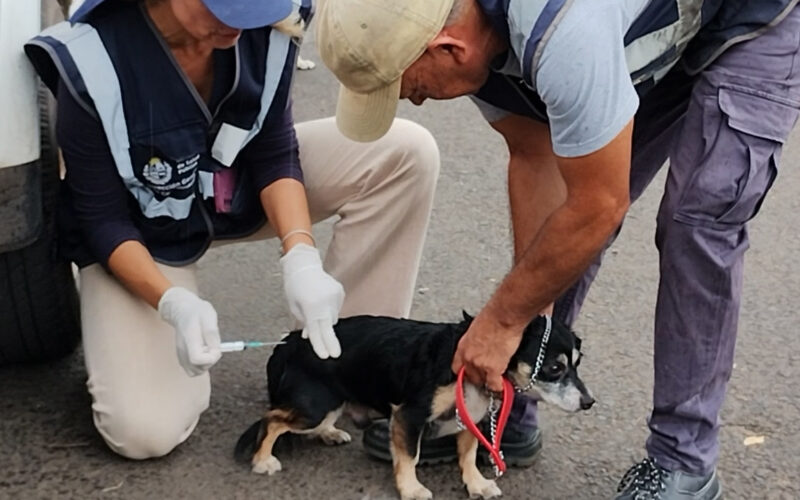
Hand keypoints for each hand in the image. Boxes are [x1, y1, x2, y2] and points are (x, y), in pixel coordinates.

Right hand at [158, 287, 221, 376]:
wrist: (182, 310)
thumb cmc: (198, 312)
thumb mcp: (209, 316)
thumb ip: (212, 334)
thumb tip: (216, 350)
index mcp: (189, 338)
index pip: (197, 358)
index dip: (211, 357)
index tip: (216, 347)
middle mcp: (182, 349)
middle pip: (197, 368)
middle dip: (210, 361)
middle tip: (213, 346)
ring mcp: (180, 354)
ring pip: (195, 372)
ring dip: (206, 365)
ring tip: (208, 350)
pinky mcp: (181, 357)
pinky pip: (192, 370)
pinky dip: (200, 366)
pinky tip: (204, 353)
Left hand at [280, 243, 344, 358]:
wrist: (304, 266)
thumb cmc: (295, 286)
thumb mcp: (295, 306)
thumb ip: (304, 322)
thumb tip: (310, 335)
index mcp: (311, 306)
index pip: (316, 330)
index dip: (320, 345)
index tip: (325, 356)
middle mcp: (325, 301)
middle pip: (329, 327)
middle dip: (331, 342)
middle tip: (335, 355)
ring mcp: (335, 296)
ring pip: (332, 317)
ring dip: (325, 320)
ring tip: (314, 308)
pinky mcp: (340, 292)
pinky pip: (335, 308)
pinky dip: (329, 310)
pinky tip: (321, 301)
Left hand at [451, 306, 523, 391]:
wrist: (503, 316)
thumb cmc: (493, 317)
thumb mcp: (476, 330)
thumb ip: (475, 343)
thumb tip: (481, 349)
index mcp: (462, 346)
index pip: (457, 367)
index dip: (465, 372)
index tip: (471, 374)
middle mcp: (468, 357)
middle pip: (469, 377)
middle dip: (478, 377)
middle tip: (487, 376)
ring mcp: (479, 364)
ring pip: (482, 382)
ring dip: (489, 381)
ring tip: (497, 379)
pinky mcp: (492, 368)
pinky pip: (494, 384)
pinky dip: (499, 386)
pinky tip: (502, 385)